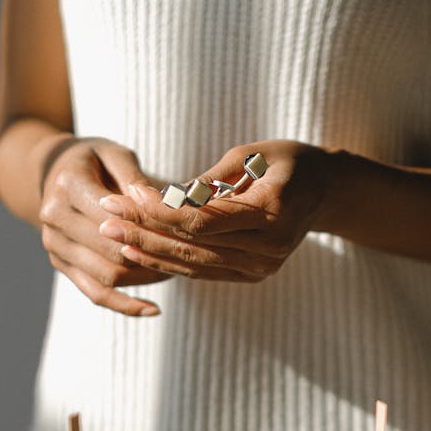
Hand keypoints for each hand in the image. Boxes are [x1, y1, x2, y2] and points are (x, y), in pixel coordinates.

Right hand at [39, 137, 170, 314]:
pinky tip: (153, 309)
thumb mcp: (115, 154)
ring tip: (176, 272)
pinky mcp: (61, 264)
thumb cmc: (94, 159)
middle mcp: (54, 218)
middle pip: (112, 251)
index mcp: (68, 186)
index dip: (150, 229)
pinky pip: (95, 293)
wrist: (53, 171)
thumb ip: (136, 179)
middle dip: (152, 256)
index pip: (115, 218)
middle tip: (187, 256)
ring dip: (145, 279)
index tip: (183, 232)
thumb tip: (160, 205)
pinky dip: (125, 305)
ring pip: (107, 276)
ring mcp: (55, 245)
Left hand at [98, 141, 331, 281]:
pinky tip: (138, 251)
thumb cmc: (287, 162)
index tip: (125, 194)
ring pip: (194, 264)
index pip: (202, 220)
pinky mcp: (253, 275)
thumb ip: (208, 181)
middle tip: (104, 215)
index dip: (158, 211)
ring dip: (149, 250)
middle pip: (193, 245)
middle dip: (144, 230)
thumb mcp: (251, 155)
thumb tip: (163, 197)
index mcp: (273, 213)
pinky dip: (169, 263)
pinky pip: (203, 271)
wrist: (326, 192)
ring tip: (112, 234)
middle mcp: (269, 249)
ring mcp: (262, 268)